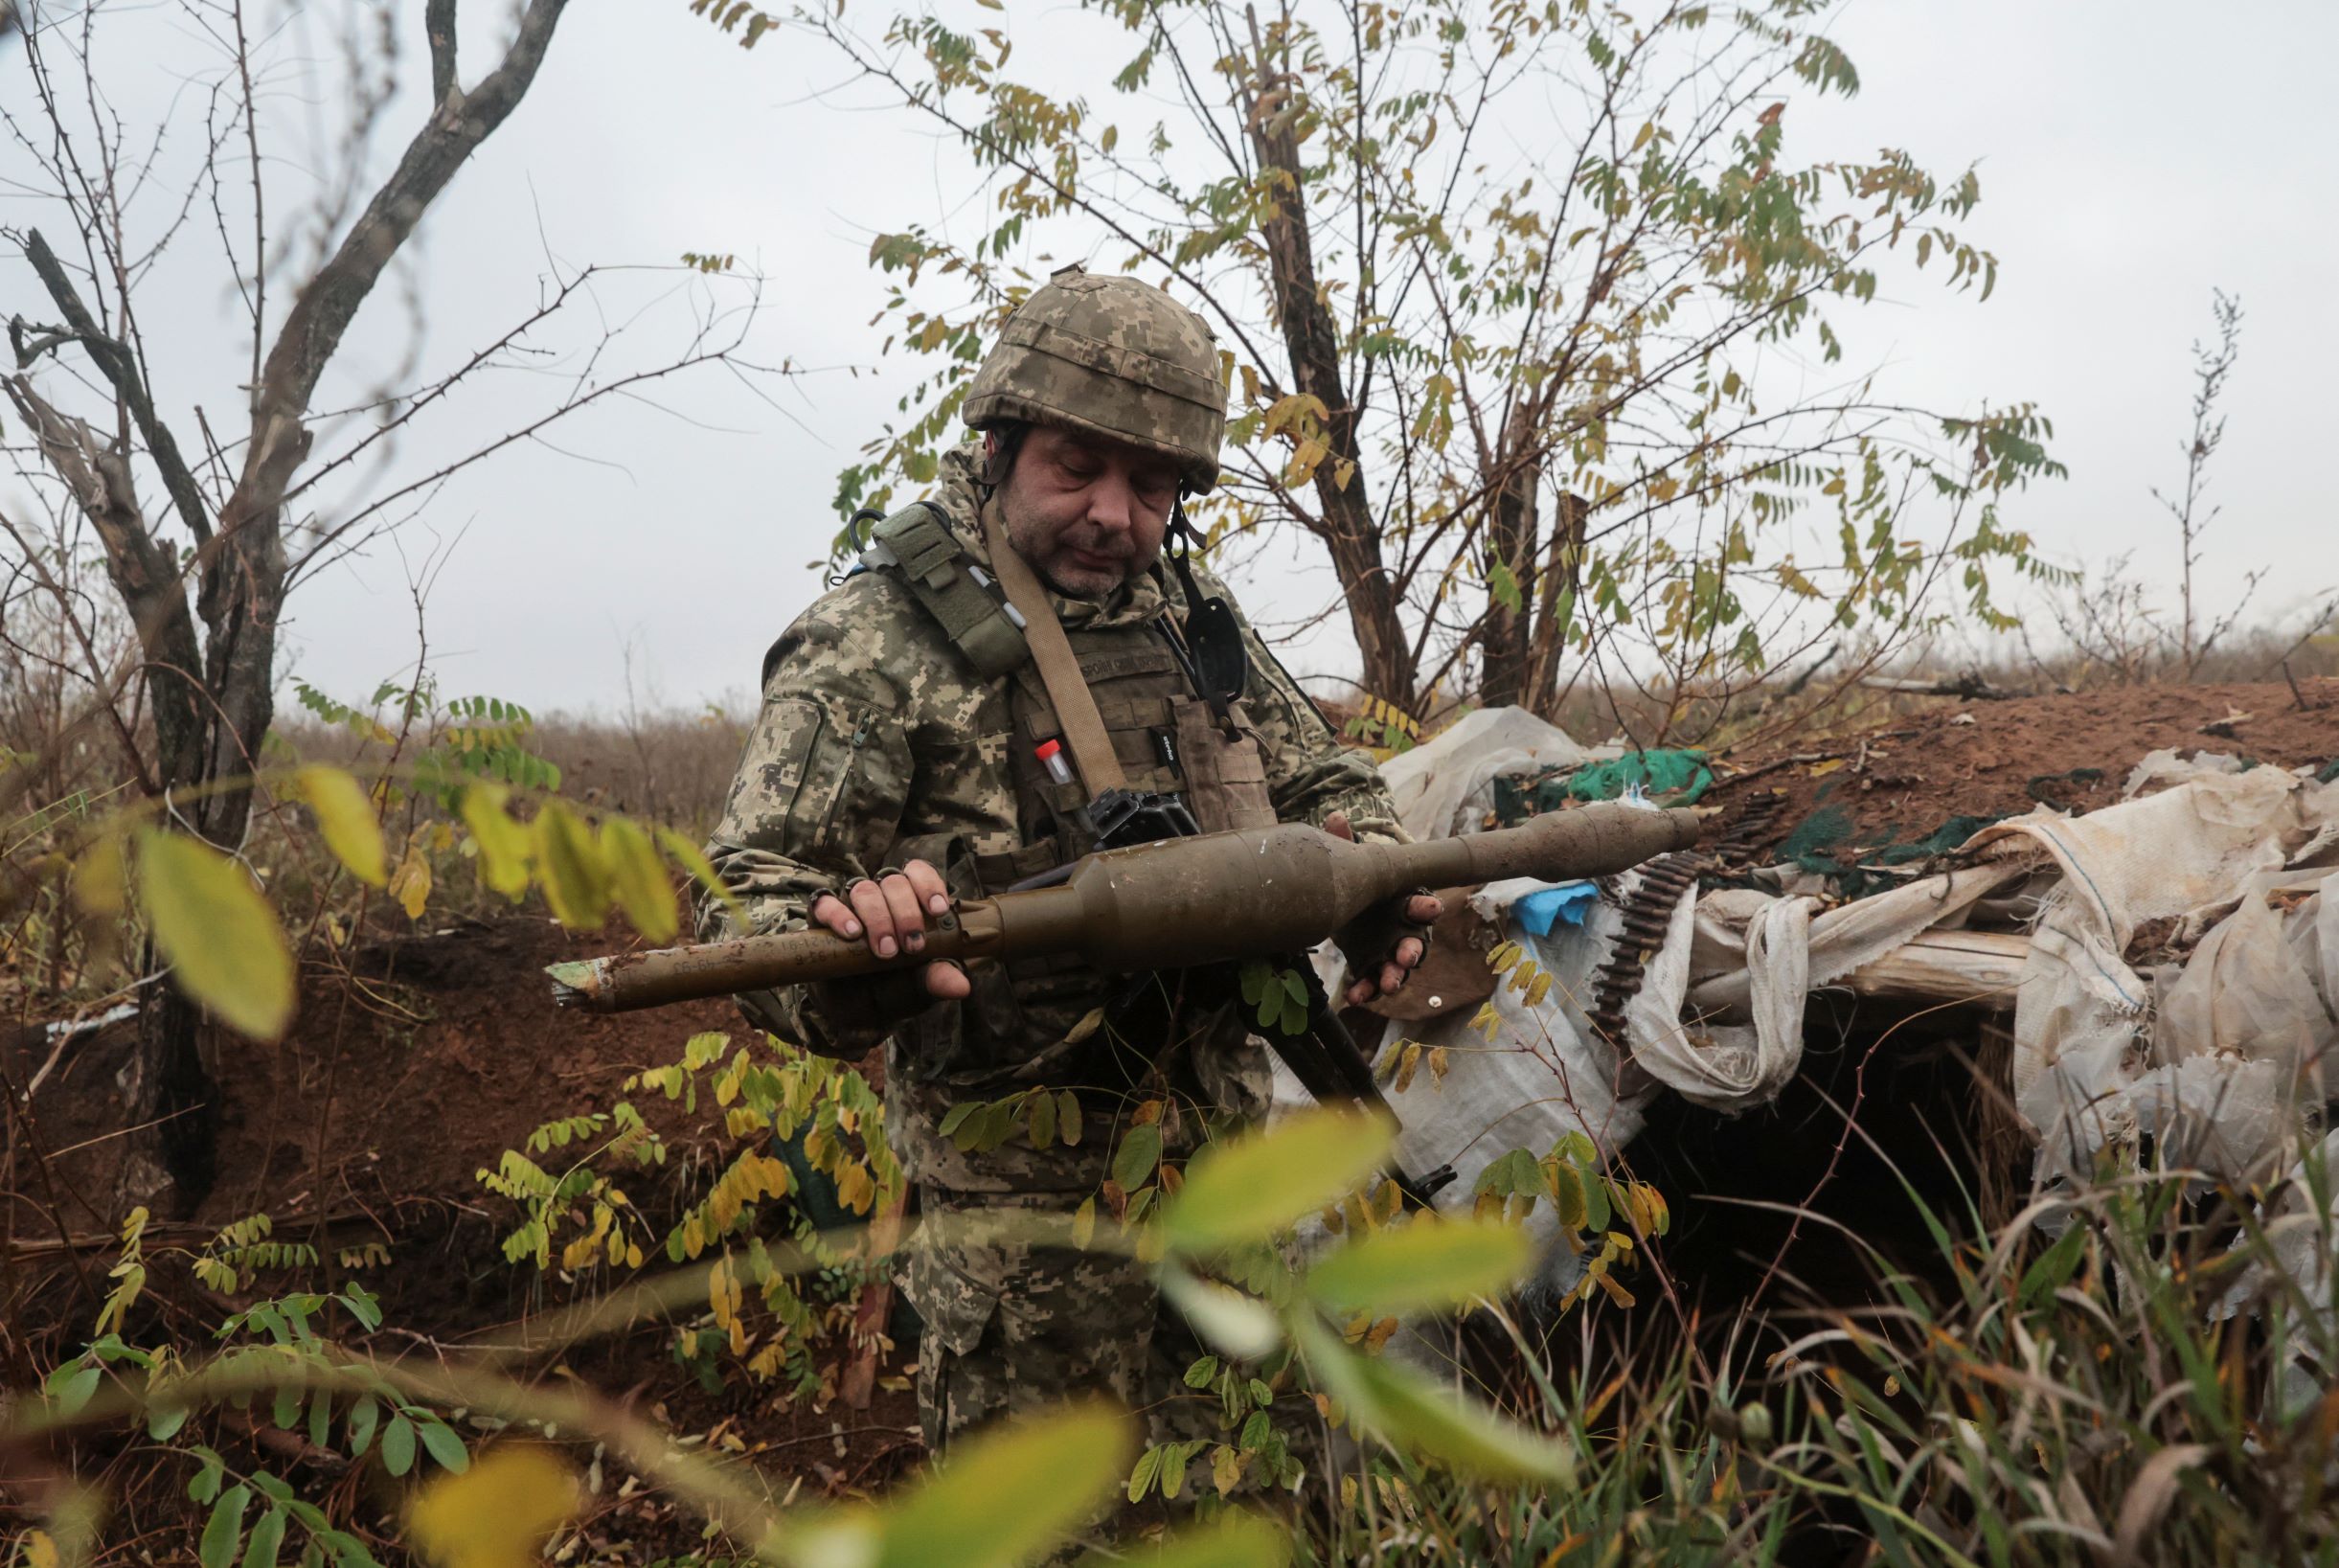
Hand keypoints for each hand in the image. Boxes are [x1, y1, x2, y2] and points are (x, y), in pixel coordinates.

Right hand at [809, 861, 972, 999]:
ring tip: (885, 950)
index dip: (929, 884)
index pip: (918, 872)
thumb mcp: (917, 987)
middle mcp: (880, 898)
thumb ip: (936, 979)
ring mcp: (850, 906)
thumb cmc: (890, 989)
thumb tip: (962, 986)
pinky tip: (852, 933)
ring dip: (878, 917)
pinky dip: (839, 915)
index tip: (938, 910)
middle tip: (911, 947)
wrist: (851, 1011)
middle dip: (907, 913)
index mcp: (907, 903)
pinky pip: (825, 903)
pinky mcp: (821, 919)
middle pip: (894, 882)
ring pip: (864, 890)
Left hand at [1323, 811, 1441, 1006]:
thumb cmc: (1361, 883)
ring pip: (1398, 968)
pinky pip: (1371, 983)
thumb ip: (1346, 843)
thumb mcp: (1354, 864)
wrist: (1347, 905)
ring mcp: (1387, 952)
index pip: (1419, 903)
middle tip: (1407, 957)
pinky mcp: (1371, 968)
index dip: (1426, 906)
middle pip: (1415, 942)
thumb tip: (1335, 816)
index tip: (1432, 907)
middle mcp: (1402, 929)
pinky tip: (1353, 998)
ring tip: (1388, 983)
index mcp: (1403, 902)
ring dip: (1395, 976)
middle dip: (1413, 950)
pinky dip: (1365, 991)